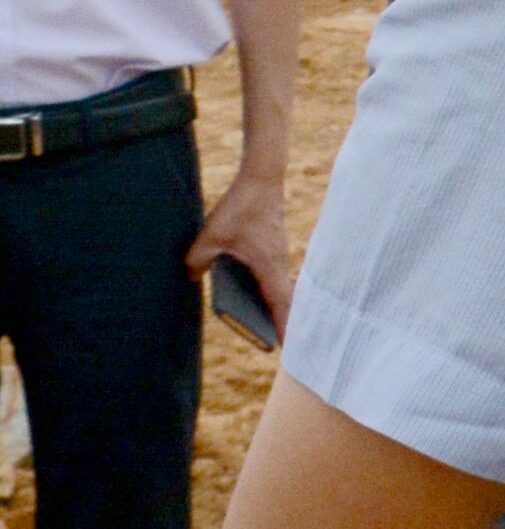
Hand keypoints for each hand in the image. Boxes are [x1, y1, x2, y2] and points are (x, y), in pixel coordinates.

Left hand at [188, 164, 295, 334]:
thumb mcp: (210, 236)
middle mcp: (279, 265)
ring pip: (280, 289)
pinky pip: (274, 277)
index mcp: (268, 267)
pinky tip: (255, 295)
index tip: (288, 349)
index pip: (281, 305)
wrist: (261, 179)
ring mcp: (279, 257)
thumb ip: (198, 260)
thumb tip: (191, 277)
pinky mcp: (273, 249)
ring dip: (276, 307)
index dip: (285, 327)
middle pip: (284, 301)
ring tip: (266, 326)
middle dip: (283, 323)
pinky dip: (270, 291)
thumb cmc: (240, 208)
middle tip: (279, 345)